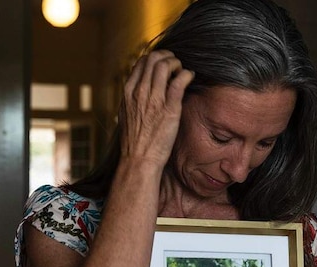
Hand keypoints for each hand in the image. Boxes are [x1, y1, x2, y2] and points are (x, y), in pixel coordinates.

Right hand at [120, 50, 194, 170]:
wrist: (138, 159)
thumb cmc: (134, 142)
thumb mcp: (126, 115)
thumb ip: (133, 99)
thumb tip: (141, 90)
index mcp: (128, 92)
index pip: (141, 62)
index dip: (155, 58)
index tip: (163, 63)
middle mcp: (140, 92)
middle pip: (153, 59)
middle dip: (167, 57)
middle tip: (176, 64)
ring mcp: (154, 99)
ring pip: (165, 65)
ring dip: (177, 64)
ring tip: (182, 72)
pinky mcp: (169, 108)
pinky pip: (179, 81)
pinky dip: (187, 74)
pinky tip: (190, 77)